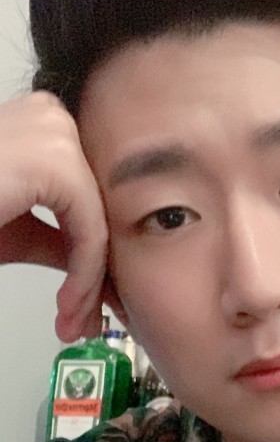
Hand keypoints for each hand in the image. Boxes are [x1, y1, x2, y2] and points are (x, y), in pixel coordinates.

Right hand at [0, 92, 108, 341]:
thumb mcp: (15, 231)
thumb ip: (60, 242)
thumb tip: (101, 272)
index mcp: (43, 128)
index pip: (87, 203)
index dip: (92, 260)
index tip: (84, 306)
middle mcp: (53, 119)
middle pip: (96, 212)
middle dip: (95, 277)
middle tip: (85, 323)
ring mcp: (55, 134)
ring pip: (96, 225)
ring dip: (87, 285)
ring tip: (73, 322)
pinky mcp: (55, 161)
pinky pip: (88, 231)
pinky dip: (83, 274)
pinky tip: (67, 305)